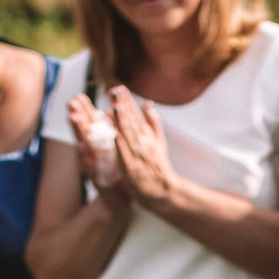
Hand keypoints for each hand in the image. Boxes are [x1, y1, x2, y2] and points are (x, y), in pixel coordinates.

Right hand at [68, 94, 127, 195]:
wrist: (121, 200)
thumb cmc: (119, 174)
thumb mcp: (115, 149)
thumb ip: (111, 131)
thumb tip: (108, 111)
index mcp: (100, 145)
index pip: (91, 125)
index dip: (84, 111)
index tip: (78, 96)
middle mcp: (94, 153)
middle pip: (84, 132)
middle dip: (78, 116)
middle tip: (71, 102)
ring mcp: (95, 166)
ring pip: (85, 145)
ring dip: (78, 132)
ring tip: (73, 117)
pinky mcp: (98, 178)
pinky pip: (92, 166)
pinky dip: (87, 157)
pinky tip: (82, 146)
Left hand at [105, 89, 179, 209]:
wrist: (163, 189)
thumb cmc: (158, 165)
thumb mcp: (159, 140)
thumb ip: (153, 121)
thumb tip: (148, 102)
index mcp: (148, 135)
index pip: (137, 115)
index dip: (128, 102)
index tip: (120, 88)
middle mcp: (143, 143)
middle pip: (131, 122)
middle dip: (123, 107)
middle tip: (115, 92)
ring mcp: (138, 156)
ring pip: (128, 137)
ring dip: (122, 123)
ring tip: (115, 108)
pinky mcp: (132, 170)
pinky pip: (126, 157)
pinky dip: (122, 146)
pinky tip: (116, 136)